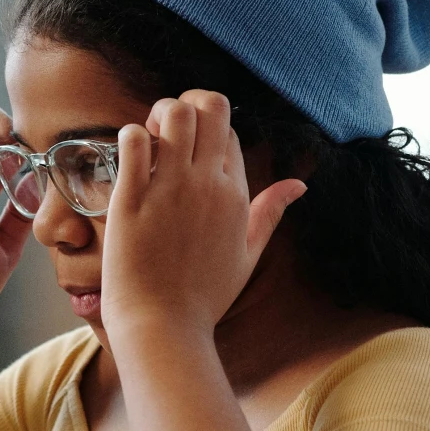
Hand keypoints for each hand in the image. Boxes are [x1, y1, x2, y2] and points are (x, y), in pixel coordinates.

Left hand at [100, 90, 305, 344]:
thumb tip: (300, 184)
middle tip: (166, 130)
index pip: (228, 131)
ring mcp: (171, 188)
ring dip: (159, 114)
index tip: (186, 148)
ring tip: (149, 139)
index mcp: (236, 194)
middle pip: (210, 107)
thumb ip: (271, 213)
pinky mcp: (133, 198)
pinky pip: (134, 140)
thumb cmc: (203, 295)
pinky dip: (131, 136)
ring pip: (175, 113)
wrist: (164, 326)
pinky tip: (128, 155)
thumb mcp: (248, 252)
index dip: (207, 128)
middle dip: (187, 104)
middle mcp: (208, 184)